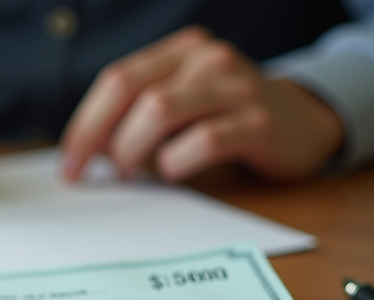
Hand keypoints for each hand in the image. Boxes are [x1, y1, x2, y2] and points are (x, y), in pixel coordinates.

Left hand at [61, 27, 343, 181]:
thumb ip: (136, 120)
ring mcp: (236, 86)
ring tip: (134, 174)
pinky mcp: (259, 121)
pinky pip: (204, 139)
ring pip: (159, 110)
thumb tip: (89, 150)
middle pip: (131, 91)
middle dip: (100, 138)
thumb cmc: (228, 120)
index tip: (69, 164)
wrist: (304, 123)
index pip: (116, 80)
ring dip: (134, 150)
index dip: (85, 124)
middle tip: (96, 175)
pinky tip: (174, 172)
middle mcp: (207, 58)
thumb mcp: (181, 109)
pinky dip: (177, 161)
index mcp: (181, 51)